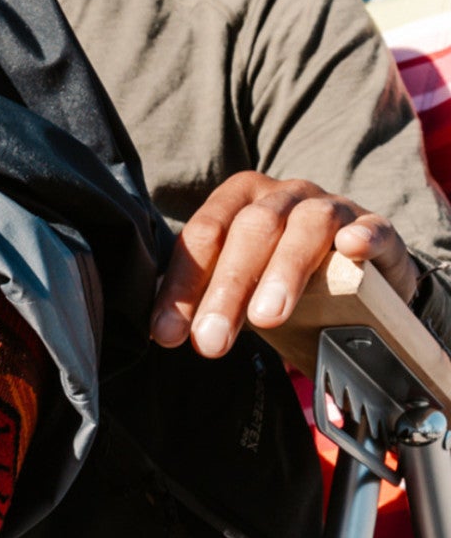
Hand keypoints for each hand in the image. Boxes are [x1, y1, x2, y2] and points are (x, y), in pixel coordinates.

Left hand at [152, 172, 420, 358]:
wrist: (351, 282)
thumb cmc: (274, 281)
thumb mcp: (234, 287)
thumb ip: (199, 298)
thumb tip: (160, 330)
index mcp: (239, 202)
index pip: (204, 235)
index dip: (183, 285)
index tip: (167, 334)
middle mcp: (284, 196)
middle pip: (252, 230)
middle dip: (228, 288)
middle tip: (211, 341)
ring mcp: (334, 207)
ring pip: (308, 226)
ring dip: (285, 271)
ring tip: (267, 318)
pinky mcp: (377, 228)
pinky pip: (374, 227)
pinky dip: (364, 236)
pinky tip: (352, 249)